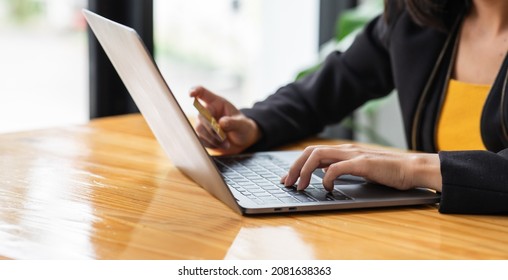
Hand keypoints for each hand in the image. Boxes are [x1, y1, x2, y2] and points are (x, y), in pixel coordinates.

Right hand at [189, 86, 260, 154]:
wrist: (243, 140)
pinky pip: (201, 139)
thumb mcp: (242, 124)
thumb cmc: (243, 128)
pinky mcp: (203, 135)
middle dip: (211, 128)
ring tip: (226, 143)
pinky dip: (211, 144)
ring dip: (212, 138)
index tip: (191, 94)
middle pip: (201, 116)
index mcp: (217, 103)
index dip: (195, 91)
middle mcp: (208, 111)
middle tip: (223, 136)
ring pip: (199, 129)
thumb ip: (232, 123)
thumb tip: (220, 123)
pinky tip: (222, 145)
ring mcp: (204, 123)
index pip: (203, 93)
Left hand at [281, 144, 441, 191]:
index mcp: (344, 151)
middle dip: (294, 166)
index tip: (288, 178)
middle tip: (287, 182)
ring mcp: (353, 155)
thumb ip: (343, 169)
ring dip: (305, 170)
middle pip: (310, 151)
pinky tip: (327, 188)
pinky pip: (337, 167)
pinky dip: (327, 177)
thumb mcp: (360, 169)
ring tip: (301, 186)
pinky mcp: (362, 164)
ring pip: (318, 156)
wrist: (412, 169)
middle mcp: (346, 150)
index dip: (297, 164)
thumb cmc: (388, 172)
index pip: (313, 152)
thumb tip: (325, 176)